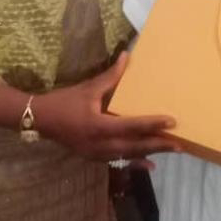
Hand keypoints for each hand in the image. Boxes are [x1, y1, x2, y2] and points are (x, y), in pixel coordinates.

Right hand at [33, 52, 176, 160]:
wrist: (40, 120)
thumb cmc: (64, 102)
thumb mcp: (88, 88)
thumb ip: (111, 76)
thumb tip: (128, 56)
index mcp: (98, 126)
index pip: (131, 126)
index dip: (152, 124)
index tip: (172, 121)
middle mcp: (100, 144)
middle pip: (134, 146)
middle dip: (158, 145)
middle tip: (180, 144)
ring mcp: (97, 154)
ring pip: (129, 155)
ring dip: (150, 152)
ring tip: (171, 150)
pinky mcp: (94, 157)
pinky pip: (119, 161)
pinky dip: (136, 162)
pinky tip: (150, 164)